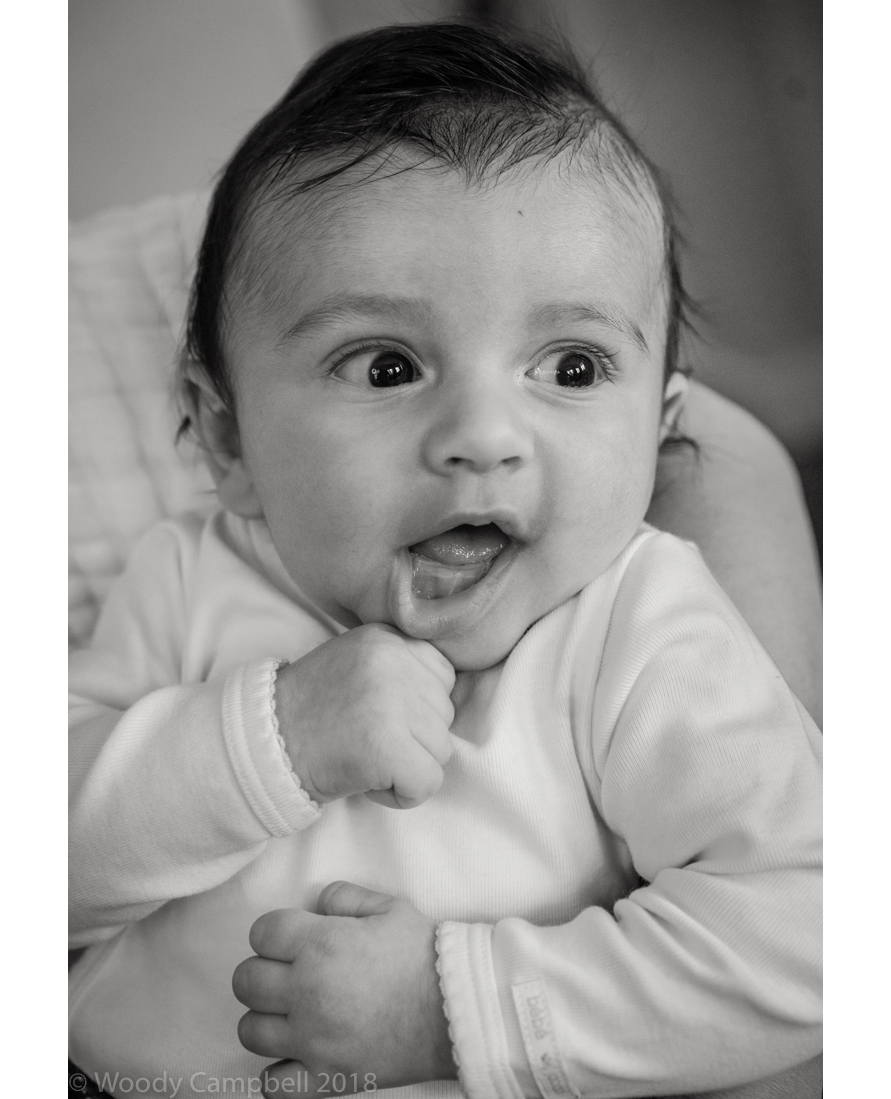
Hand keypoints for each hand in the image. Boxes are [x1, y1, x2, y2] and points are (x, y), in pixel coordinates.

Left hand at [233, 882, 456, 1093]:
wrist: (456, 1009)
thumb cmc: (425, 955)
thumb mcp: (389, 907)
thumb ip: (345, 897)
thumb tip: (318, 903)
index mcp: (320, 944)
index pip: (261, 933)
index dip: (273, 932)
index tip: (289, 938)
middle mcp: (306, 991)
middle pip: (246, 980)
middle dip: (262, 971)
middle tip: (288, 973)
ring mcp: (312, 1039)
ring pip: (250, 1030)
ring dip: (265, 1018)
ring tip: (290, 1013)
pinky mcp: (325, 1077)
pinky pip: (273, 1085)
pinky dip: (276, 1073)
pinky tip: (294, 1057)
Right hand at [275, 624, 455, 807]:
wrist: (263, 746)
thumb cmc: (311, 712)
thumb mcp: (356, 662)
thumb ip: (400, 665)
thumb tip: (446, 693)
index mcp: (386, 638)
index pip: (443, 675)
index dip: (418, 705)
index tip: (382, 716)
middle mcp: (393, 661)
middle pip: (445, 714)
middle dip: (414, 737)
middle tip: (368, 740)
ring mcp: (393, 703)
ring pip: (441, 750)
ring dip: (409, 765)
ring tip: (366, 758)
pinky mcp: (390, 746)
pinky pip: (429, 782)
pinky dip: (404, 794)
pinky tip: (371, 783)